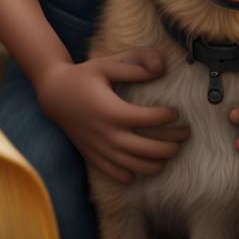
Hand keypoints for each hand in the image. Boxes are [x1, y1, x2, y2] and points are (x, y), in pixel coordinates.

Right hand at [35, 49, 189, 183]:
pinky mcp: (93, 157)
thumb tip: (162, 66)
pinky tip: (142, 166)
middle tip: (184, 135)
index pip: (149, 119)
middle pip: (148, 149)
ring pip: (136, 167)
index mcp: (113, 111)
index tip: (175, 112)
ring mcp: (101, 149)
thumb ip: (135, 65)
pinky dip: (134, 174)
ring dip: (157, 163)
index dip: (167, 117)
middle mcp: (108, 135)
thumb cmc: (83, 76)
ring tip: (170, 153)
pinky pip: (117, 174)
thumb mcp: (107, 64)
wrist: (54, 94)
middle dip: (171, 144)